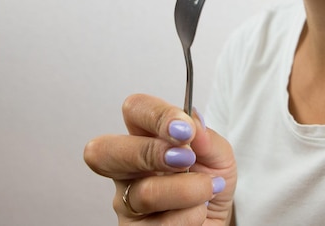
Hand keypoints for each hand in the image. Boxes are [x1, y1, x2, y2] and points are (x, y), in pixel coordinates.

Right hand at [84, 94, 236, 224]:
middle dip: (151, 152)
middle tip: (186, 159)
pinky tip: (199, 212)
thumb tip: (193, 121)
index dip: (157, 115)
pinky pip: (161, 224)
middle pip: (105, 151)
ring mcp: (127, 203)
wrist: (216, 222)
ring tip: (208, 189)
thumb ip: (207, 138)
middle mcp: (128, 169)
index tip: (186, 129)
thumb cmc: (211, 185)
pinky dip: (191, 216)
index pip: (135, 110)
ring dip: (189, 190)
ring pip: (145, 192)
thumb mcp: (219, 156)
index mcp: (145, 137)